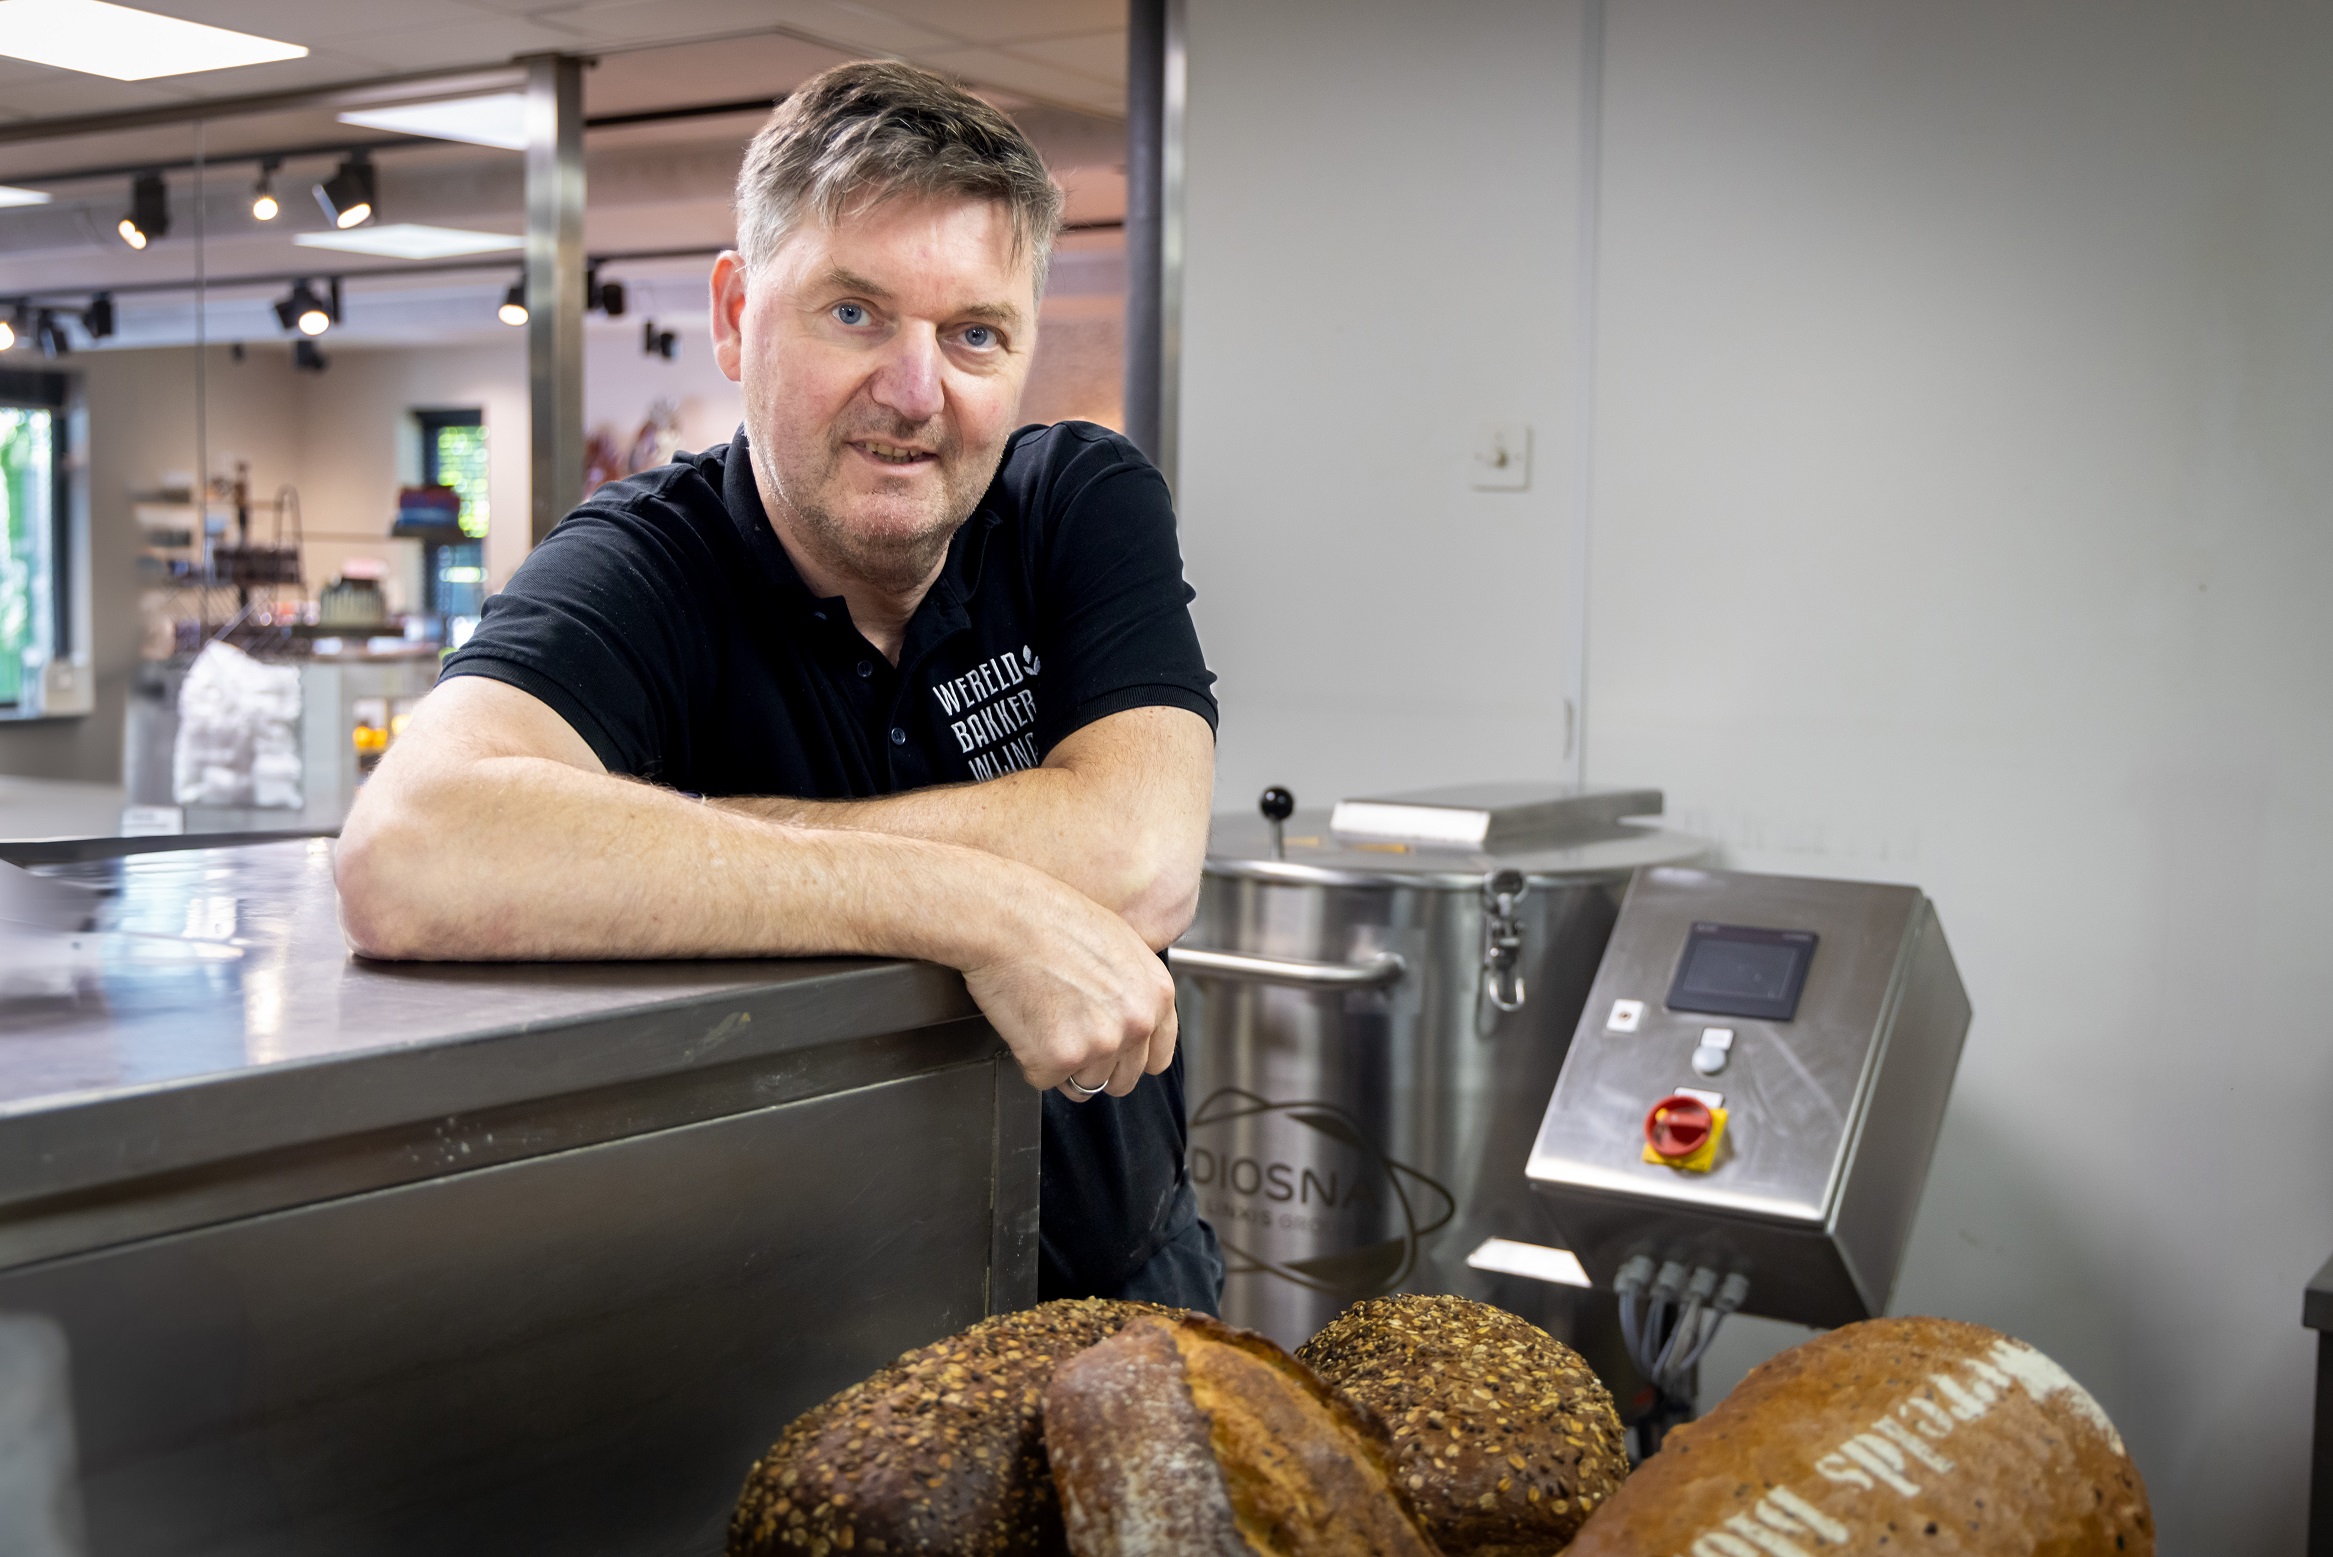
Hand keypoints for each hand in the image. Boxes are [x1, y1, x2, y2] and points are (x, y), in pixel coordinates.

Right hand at [960, 873, 1178, 1099]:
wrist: (1006, 917)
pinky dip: (1028, 1059)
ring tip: (1043, 1019)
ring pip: (1083, 1085)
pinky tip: (1024, 1022)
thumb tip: (1126, 1018)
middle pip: (1122, 1079)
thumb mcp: (1119, 943)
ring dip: (1061, 1064)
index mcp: (1157, 995)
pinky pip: (1043, 1079)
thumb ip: (1134, 989)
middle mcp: (1137, 1023)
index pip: (1157, 1058)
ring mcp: (1101, 1044)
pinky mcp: (1060, 1058)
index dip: (1129, 1058)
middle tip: (1066, 1033)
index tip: (1111, 1053)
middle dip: (1094, 1065)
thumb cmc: (1051, 919)